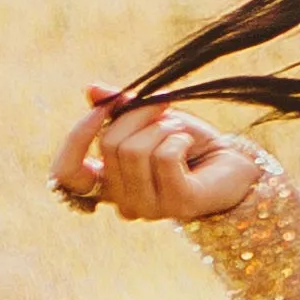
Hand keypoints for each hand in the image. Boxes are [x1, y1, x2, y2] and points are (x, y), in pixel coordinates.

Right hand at [50, 92, 265, 224]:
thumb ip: (119, 108)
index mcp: (107, 185)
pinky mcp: (178, 205)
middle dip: (138, 114)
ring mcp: (148, 209)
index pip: (65, 174)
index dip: (76, 138)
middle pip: (109, 145)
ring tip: (179, 130)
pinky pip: (164, 156)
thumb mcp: (149, 119)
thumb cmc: (189, 143)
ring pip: (133, 150)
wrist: (235, 162)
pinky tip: (190, 143)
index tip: (102, 108)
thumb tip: (91, 89)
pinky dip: (178, 138)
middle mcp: (122, 203)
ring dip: (161, 126)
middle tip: (164, 108)